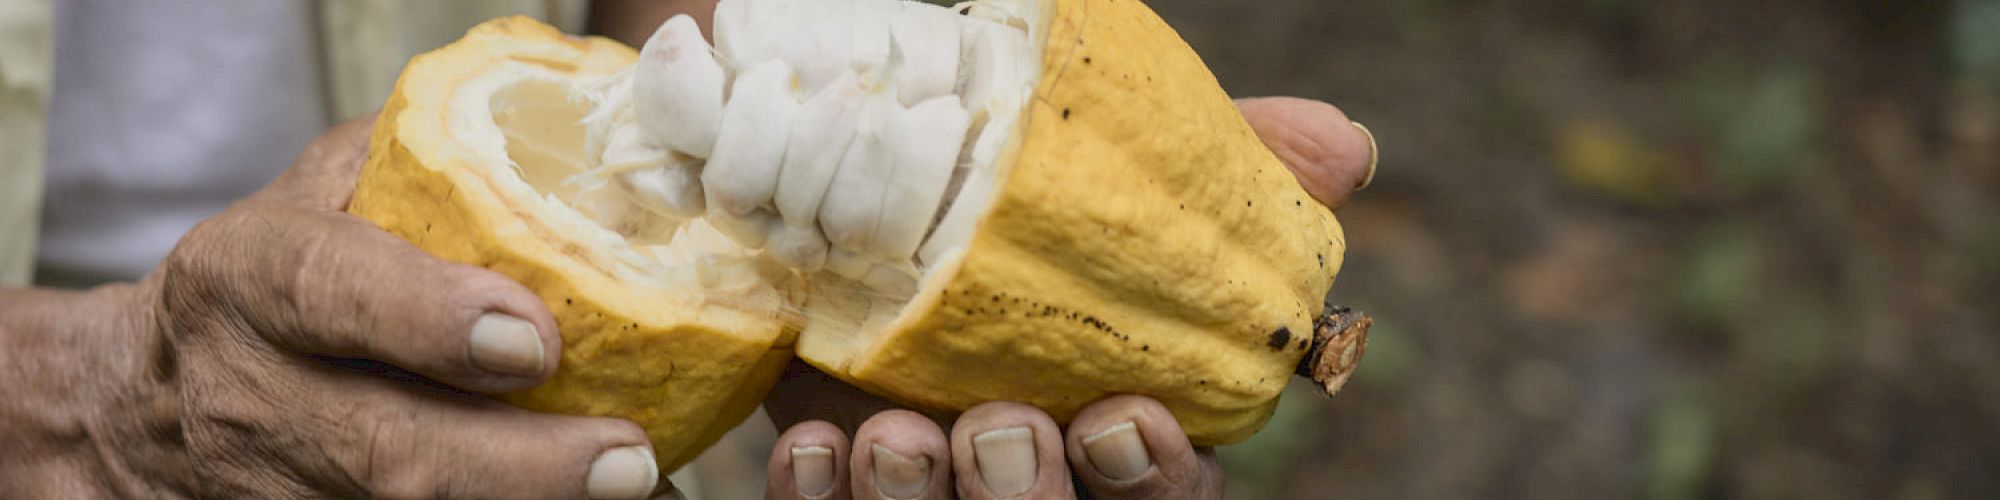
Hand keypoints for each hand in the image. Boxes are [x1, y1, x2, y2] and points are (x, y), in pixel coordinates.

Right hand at [0, 116, 666, 498]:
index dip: (428, 319)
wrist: (141, 407)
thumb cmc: (267, 285)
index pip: (330, 292)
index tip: (533, 337)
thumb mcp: (310, 196)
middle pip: (388, 449)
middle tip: (626, 456)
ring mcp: (275, 490)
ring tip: (634, 492)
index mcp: (247, 278)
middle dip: (519, 464)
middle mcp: (253, 394)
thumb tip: (564, 153)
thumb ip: (417, 164)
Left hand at [759, 97, 1377, 499]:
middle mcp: (1041, 482)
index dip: (1152, 480)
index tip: (1118, 419)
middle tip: (999, 426)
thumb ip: (1229, 174)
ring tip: (894, 434)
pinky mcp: (843, 487)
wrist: (870, 189)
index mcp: (1128, 440)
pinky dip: (820, 496)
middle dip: (1025, 497)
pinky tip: (816, 440)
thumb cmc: (1031, 209)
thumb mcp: (1125, 180)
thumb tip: (1342, 149)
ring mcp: (936, 493)